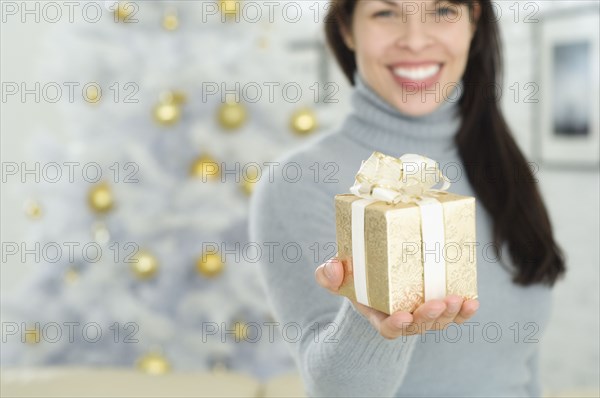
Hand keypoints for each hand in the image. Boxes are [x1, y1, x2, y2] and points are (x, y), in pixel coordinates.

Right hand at [315, 255, 479, 339]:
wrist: (372, 276)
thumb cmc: (354, 277)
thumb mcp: (334, 275)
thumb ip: (327, 274)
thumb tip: (334, 269)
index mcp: (378, 314)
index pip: (388, 328)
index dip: (396, 325)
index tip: (403, 316)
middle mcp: (402, 318)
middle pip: (419, 325)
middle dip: (430, 316)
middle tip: (438, 302)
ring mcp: (421, 312)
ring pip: (438, 320)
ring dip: (450, 313)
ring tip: (458, 299)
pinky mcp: (437, 302)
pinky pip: (453, 313)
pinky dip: (464, 311)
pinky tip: (472, 302)